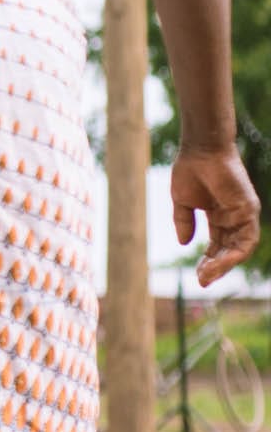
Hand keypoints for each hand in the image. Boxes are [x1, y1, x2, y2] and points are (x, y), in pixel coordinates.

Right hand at [172, 144, 259, 285]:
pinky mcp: (249, 210)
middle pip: (229, 250)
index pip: (217, 245)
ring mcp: (243, 215)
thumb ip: (184, 222)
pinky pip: (246, 239)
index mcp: (220, 217)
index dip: (208, 261)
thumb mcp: (183, 202)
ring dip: (224, 264)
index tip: (197, 276)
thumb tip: (184, 243)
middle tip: (202, 281)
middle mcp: (234, 218)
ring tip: (207, 274)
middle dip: (216, 267)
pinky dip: (234, 253)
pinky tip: (218, 261)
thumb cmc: (190, 171)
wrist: (200, 150)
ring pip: (239, 248)